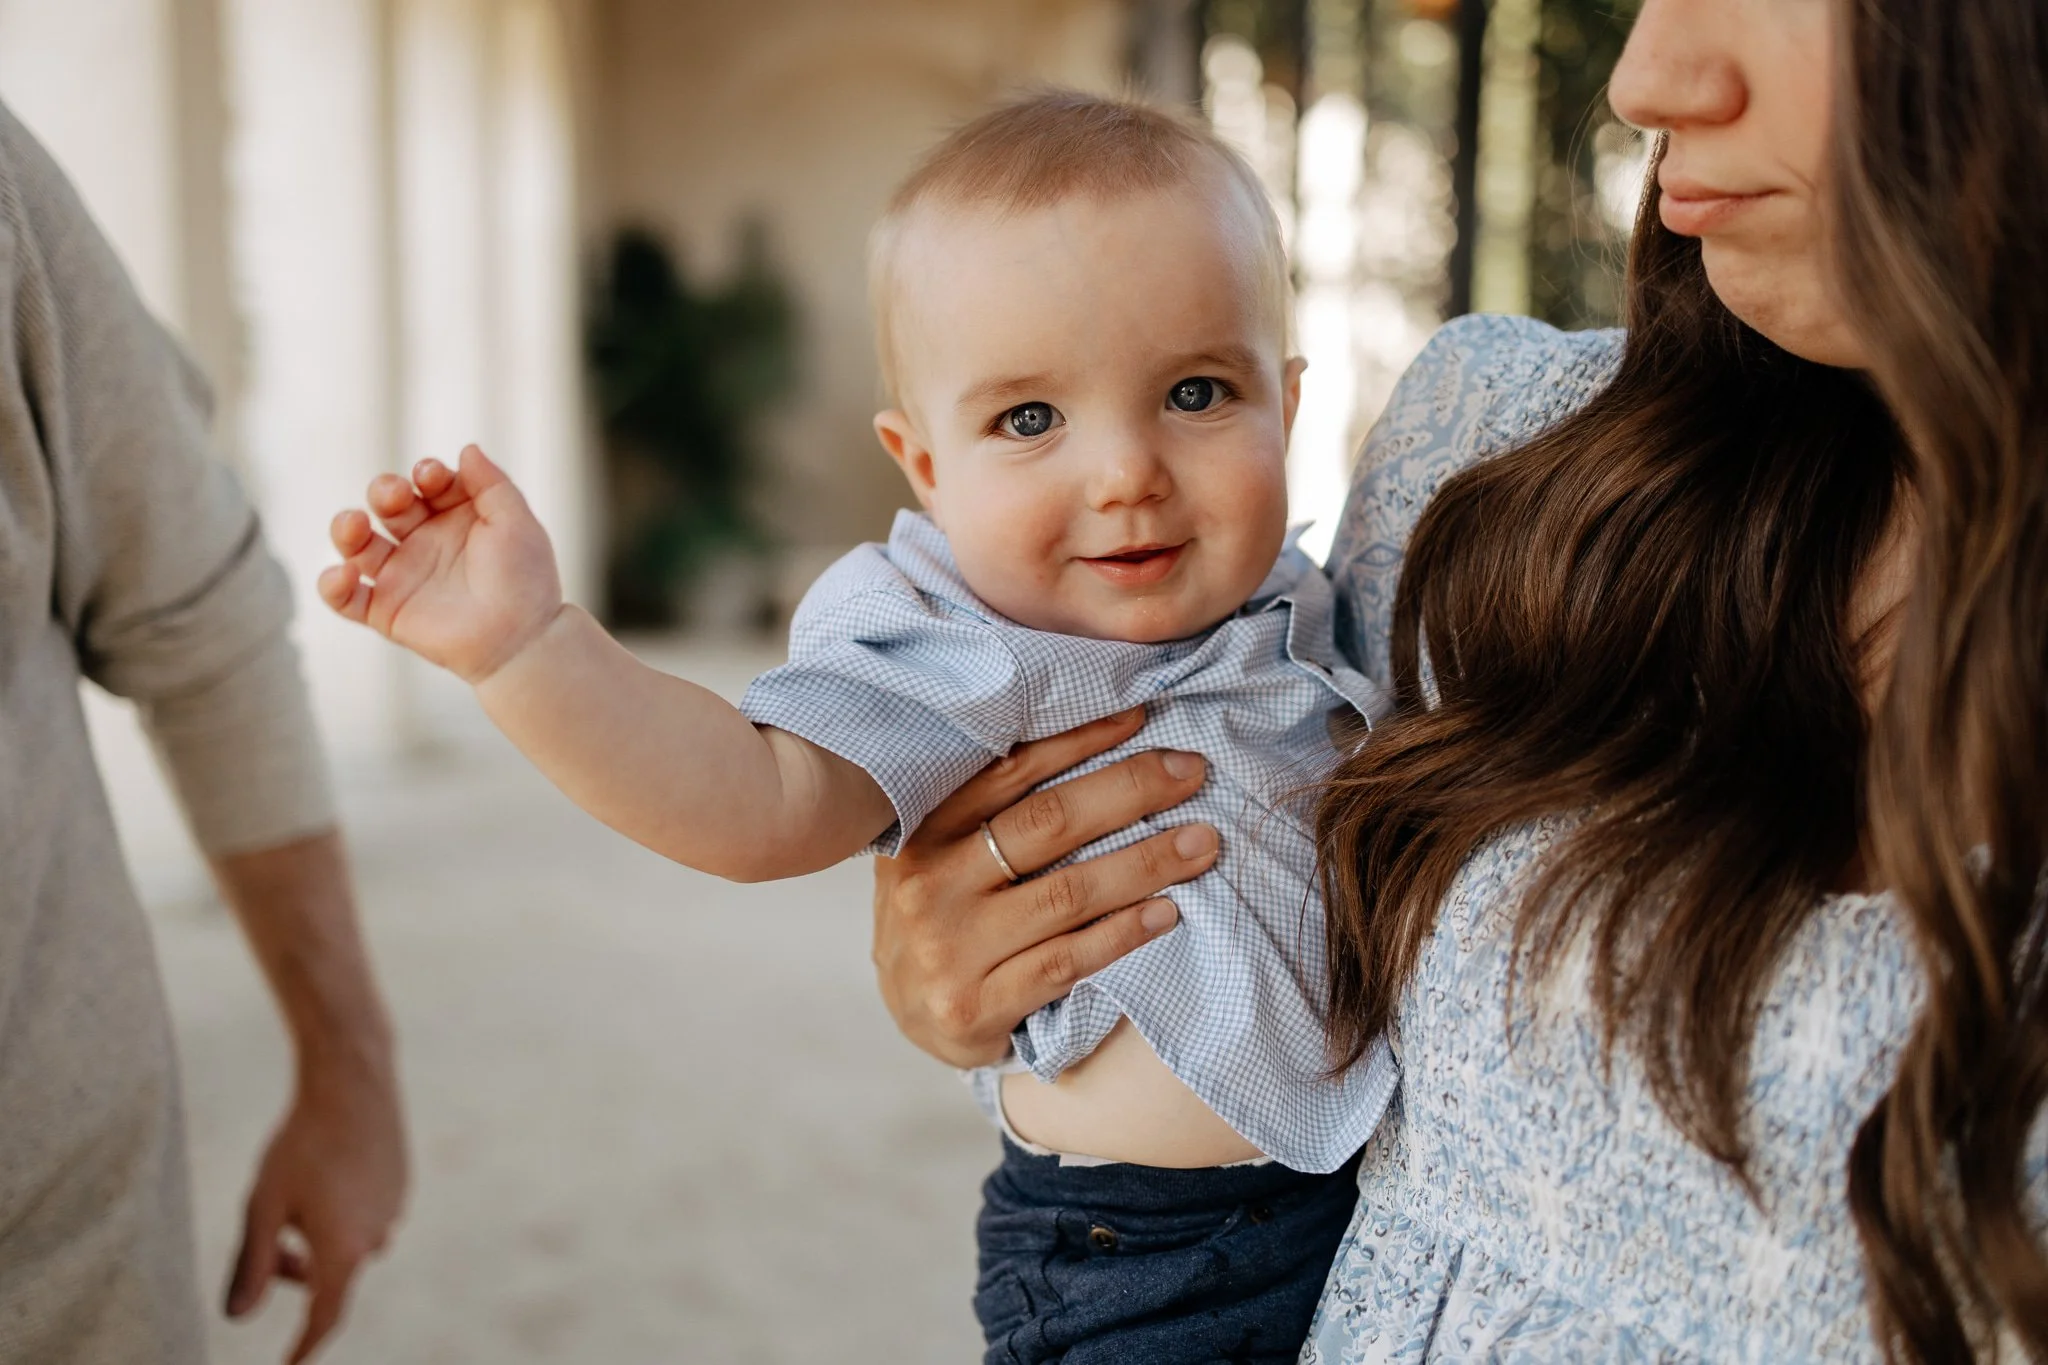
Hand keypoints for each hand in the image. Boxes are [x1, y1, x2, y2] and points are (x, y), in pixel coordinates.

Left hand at [225, 1054, 407, 1364]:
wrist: (353, 1082)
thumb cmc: (301, 1143)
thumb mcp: (262, 1205)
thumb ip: (249, 1264)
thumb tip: (236, 1317)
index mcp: (342, 1249)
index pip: (324, 1317)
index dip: (304, 1346)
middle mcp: (376, 1236)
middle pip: (330, 1276)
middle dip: (298, 1271)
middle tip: (270, 1241)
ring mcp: (394, 1209)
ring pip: (350, 1244)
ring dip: (322, 1239)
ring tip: (298, 1196)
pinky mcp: (401, 1183)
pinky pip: (369, 1215)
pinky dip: (343, 1212)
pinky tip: (328, 1171)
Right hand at [319, 445, 561, 683]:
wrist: (522, 639)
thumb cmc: (524, 580)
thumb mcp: (515, 522)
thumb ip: (491, 483)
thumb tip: (466, 448)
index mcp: (455, 517)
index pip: (428, 482)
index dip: (426, 474)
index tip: (432, 477)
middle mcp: (424, 541)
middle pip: (388, 504)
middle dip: (385, 491)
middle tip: (397, 497)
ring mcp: (402, 575)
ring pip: (357, 544)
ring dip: (346, 528)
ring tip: (354, 524)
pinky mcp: (386, 610)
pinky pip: (346, 598)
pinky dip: (332, 586)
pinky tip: (342, 574)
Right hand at [871, 707, 1220, 1067]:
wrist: (903, 1014)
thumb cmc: (942, 916)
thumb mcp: (945, 851)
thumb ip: (995, 807)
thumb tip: (1097, 740)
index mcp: (923, 832)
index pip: (1012, 771)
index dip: (1081, 739)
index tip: (1142, 718)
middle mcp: (930, 884)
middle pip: (1048, 824)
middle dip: (1130, 791)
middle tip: (1192, 772)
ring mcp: (951, 948)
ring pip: (1067, 894)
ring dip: (1145, 863)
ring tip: (1201, 843)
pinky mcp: (976, 1006)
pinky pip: (1067, 962)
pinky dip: (1122, 934)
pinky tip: (1166, 913)